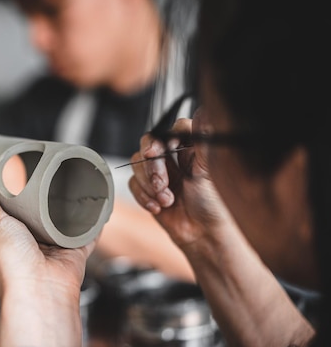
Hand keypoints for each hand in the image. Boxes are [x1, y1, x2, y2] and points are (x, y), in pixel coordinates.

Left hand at [0, 177, 93, 346]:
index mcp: (6, 238)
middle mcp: (28, 244)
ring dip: (66, 208)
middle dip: (41, 199)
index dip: (11, 196)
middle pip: (36, 215)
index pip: (8, 213)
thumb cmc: (12, 265)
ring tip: (70, 185)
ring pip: (62, 223)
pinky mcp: (73, 252)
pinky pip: (87, 234)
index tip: (16, 176)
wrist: (40, 292)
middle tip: (46, 176)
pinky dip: (92, 223)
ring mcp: (52, 248)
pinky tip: (94, 207)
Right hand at [128, 111, 229, 247]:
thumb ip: (204, 141)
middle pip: (149, 144)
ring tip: (166, 200)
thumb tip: (206, 111)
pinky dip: (143, 197)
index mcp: (192, 148)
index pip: (172, 130)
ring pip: (138, 163)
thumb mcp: (208, 171)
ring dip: (149, 185)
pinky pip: (134, 184)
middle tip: (161, 184)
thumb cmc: (212, 205)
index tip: (159, 152)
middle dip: (152, 167)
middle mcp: (174, 156)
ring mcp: (159, 172)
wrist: (201, 234)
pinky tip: (158, 207)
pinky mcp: (147, 188)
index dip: (162, 139)